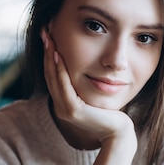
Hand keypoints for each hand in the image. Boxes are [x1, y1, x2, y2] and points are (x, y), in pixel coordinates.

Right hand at [41, 29, 135, 148]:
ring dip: (50, 57)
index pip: (53, 75)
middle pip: (50, 74)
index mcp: (63, 103)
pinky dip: (60, 70)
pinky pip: (64, 87)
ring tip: (49, 38)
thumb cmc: (111, 114)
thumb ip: (87, 84)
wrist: (118, 133)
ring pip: (54, 79)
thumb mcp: (95, 95)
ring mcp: (65, 110)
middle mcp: (60, 107)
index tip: (49, 35)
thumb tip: (89, 65)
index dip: (49, 55)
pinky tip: (59, 54)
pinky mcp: (73, 111)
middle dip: (47, 51)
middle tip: (45, 31)